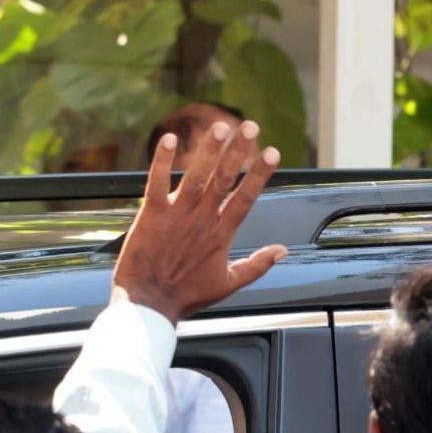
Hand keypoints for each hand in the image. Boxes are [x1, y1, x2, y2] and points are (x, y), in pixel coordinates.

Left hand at [112, 120, 286, 323]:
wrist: (149, 306)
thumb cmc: (186, 297)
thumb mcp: (228, 284)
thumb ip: (257, 265)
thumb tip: (282, 251)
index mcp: (221, 235)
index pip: (246, 198)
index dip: (259, 174)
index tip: (272, 153)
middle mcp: (201, 220)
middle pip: (224, 180)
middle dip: (239, 151)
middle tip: (250, 127)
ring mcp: (176, 215)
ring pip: (196, 176)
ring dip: (208, 150)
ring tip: (221, 126)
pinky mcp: (150, 214)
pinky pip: (156, 182)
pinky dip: (162, 161)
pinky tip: (169, 138)